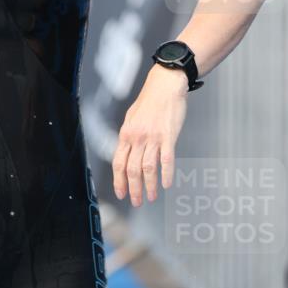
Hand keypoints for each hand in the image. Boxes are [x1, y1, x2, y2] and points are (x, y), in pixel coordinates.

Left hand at [112, 64, 188, 206]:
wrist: (165, 86)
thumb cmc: (150, 101)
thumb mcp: (132, 118)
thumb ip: (129, 137)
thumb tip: (126, 153)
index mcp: (126, 134)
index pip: (119, 163)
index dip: (119, 181)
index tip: (121, 193)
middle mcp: (137, 137)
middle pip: (132, 169)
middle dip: (133, 189)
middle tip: (136, 202)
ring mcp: (153, 138)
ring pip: (148, 168)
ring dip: (149, 186)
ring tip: (151, 197)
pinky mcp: (168, 136)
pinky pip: (166, 160)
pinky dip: (166, 174)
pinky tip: (166, 184)